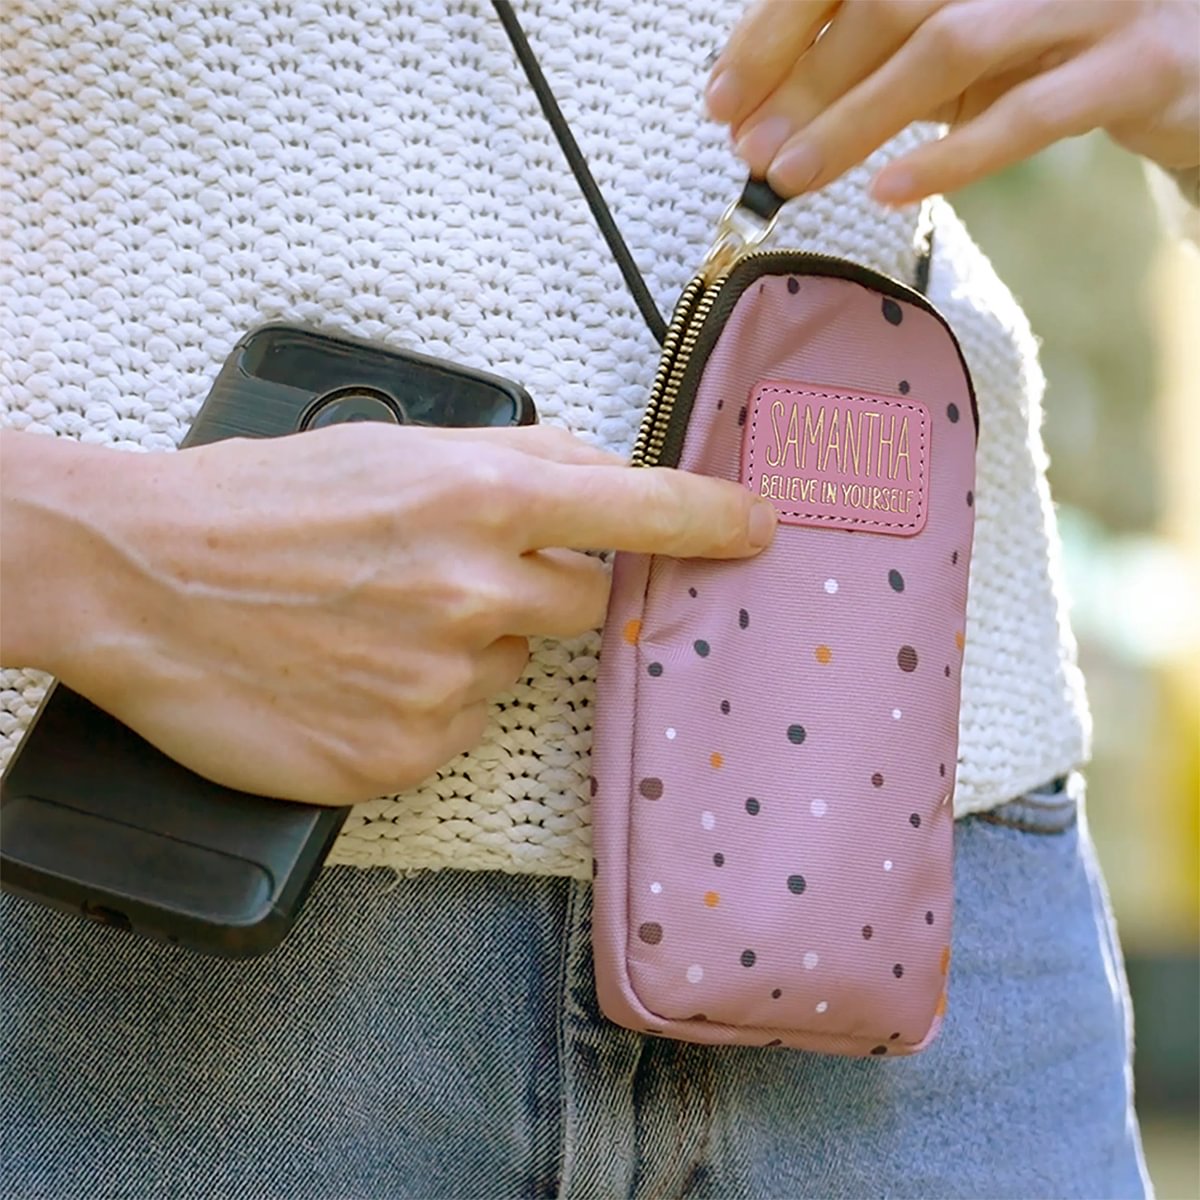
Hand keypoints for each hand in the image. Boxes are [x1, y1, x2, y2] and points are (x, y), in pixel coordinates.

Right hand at [1, 427, 775, 804]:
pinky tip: (357, 673)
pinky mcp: (406, 754)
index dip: (709, 517)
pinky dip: (423, 704)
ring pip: (510, 670)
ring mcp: (444, 683)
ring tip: (373, 623)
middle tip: (447, 576)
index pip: (638, 510)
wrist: (144, 581)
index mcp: (481, 499)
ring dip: (468, 650)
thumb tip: (603, 477)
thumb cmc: (260, 504)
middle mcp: (477, 592)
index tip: (757, 526)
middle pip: (581, 607)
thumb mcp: (395, 448)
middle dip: (535, 591)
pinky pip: (459, 729)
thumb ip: (518, 459)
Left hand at [706, 0, 1199, 204]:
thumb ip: (879, 55)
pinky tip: (886, 191)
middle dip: (804, 80)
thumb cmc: (1056, 46)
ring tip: (790, 174)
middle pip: (889, 0)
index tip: (721, 96)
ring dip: (855, 117)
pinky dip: (951, 156)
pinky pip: (1031, 112)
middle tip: (749, 149)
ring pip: (948, 47)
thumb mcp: (963, 38)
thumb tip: (766, 108)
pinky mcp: (1138, 64)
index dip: (774, 28)